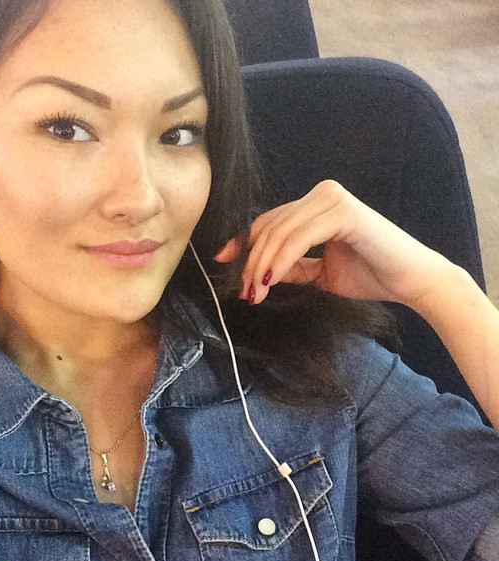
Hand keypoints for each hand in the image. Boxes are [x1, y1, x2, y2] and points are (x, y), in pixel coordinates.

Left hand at [214, 180, 451, 309]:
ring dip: (261, 266)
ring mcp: (333, 199)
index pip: (269, 221)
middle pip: (269, 227)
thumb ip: (291, 266)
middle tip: (244, 292)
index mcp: (316, 203)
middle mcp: (322, 194)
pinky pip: (299, 238)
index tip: (223, 262)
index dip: (243, 242)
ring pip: (280, 233)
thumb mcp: (319, 273)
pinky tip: (270, 281)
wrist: (411, 282)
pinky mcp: (344, 212)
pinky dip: (280, 260)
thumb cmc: (370, 275)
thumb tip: (258, 272)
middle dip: (250, 262)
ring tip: (255, 293)